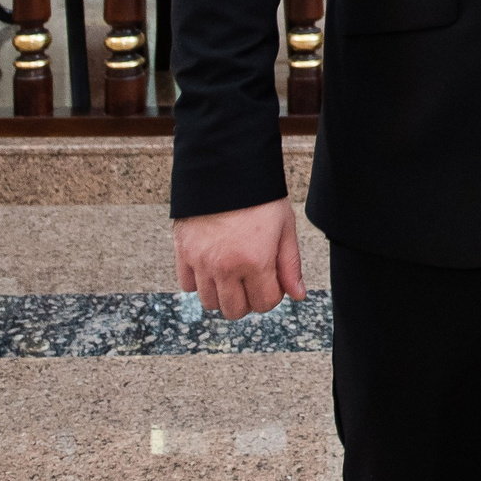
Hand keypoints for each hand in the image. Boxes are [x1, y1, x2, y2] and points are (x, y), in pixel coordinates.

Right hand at [174, 198, 305, 320]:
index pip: (263, 304)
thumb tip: (297, 294)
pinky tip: (212, 267)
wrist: (225, 170)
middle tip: (252, 281)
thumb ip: (290, 265)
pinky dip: (199, 282)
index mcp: (255, 261)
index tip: (272, 282)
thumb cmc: (259, 196)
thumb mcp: (285, 228)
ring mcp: (201, 262)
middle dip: (247, 300)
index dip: (271, 296)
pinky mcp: (183, 253)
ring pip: (209, 302)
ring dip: (222, 294)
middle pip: (234, 310)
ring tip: (232, 274)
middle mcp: (225, 267)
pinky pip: (187, 286)